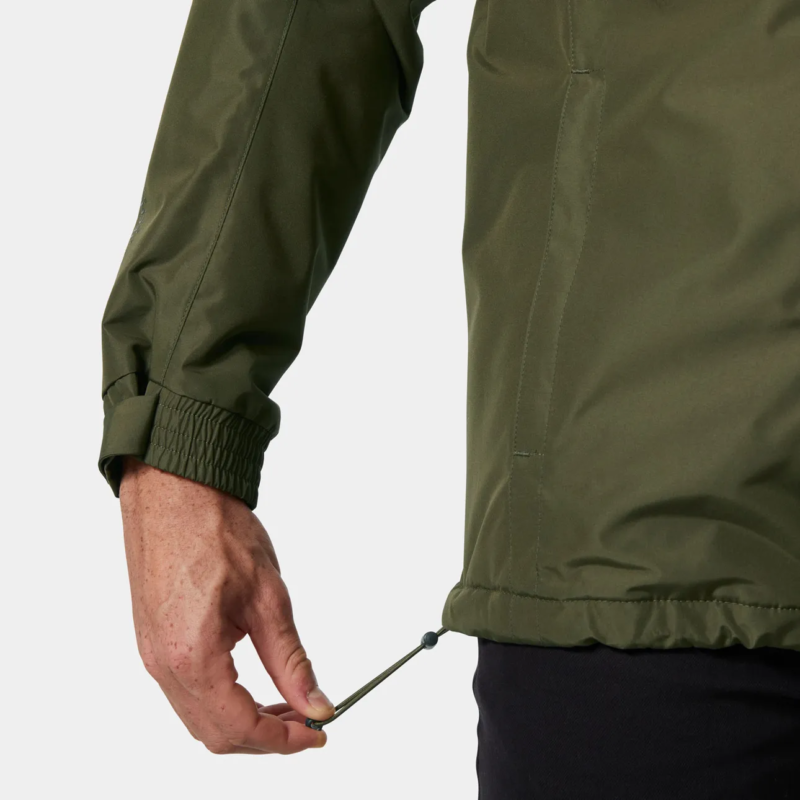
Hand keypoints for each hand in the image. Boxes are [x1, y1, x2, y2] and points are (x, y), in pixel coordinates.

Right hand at [118, 455, 334, 753]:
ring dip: (243, 721)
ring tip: (286, 703)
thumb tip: (316, 703)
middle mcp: (162, 664)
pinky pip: (186, 692)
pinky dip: (222, 700)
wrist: (174, 488)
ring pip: (199, 717)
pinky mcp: (153, 639)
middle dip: (265, 737)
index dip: (283, 741)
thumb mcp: (268, 597)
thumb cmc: (214, 529)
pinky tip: (251, 682)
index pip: (240, 728)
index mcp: (191, 657)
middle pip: (216, 734)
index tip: (316, 735)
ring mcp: (152, 653)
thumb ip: (291, 659)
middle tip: (307, 722)